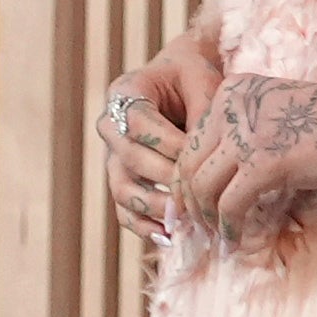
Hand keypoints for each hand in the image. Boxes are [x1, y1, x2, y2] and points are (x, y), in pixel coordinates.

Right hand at [96, 26, 224, 238]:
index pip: (139, 124)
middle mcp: (111, 126)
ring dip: (156, 206)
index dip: (168, 143)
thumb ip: (203, 114)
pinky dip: (144, 227)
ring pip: (123, 189)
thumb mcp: (203, 84)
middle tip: (200, 193)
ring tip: (187, 217)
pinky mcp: (122, 181)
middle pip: (130, 159)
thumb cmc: (195, 80)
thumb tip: (206, 159)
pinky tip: (171, 236)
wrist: (181, 83)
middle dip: (167, 178)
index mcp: (125, 93)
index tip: (199, 157)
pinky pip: (125, 211)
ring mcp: (113, 157)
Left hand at [168, 59, 316, 242]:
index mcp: (233, 91)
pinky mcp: (265, 161)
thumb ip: (247, 138)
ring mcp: (246, 131)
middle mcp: (232, 105)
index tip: (194, 210)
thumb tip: (217, 186)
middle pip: (187, 164)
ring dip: (206, 221)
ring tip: (218, 241)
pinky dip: (229, 229)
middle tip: (198, 233)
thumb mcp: (280, 119)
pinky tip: (237, 244)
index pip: (190, 142)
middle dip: (188, 204)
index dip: (187, 181)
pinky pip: (228, 205)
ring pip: (201, 187)